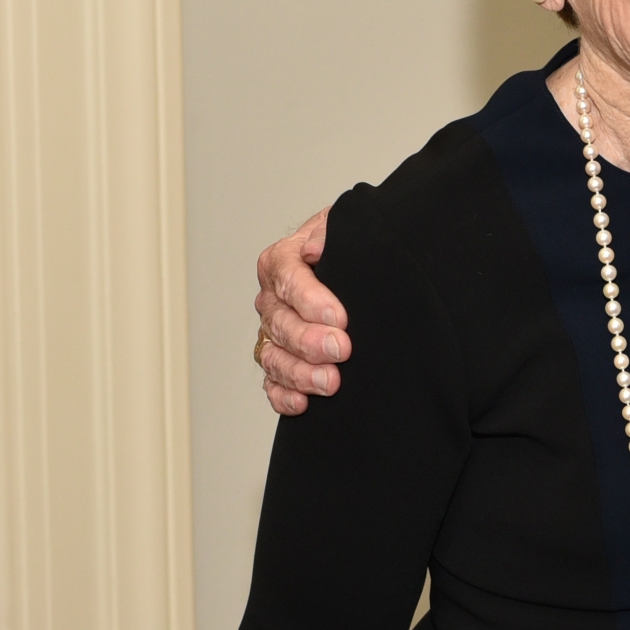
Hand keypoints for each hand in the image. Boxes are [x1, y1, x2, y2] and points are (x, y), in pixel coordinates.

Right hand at [254, 206, 349, 414]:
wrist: (357, 266)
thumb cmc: (349, 246)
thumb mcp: (345, 227)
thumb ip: (330, 231)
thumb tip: (314, 247)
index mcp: (282, 261)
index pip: (287, 280)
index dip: (311, 300)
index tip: (339, 317)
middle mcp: (272, 299)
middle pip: (280, 323)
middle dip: (310, 340)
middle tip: (341, 349)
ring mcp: (274, 333)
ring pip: (273, 357)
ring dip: (300, 373)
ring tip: (330, 382)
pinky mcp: (280, 361)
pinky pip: (273, 383)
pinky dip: (284, 396)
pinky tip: (303, 403)